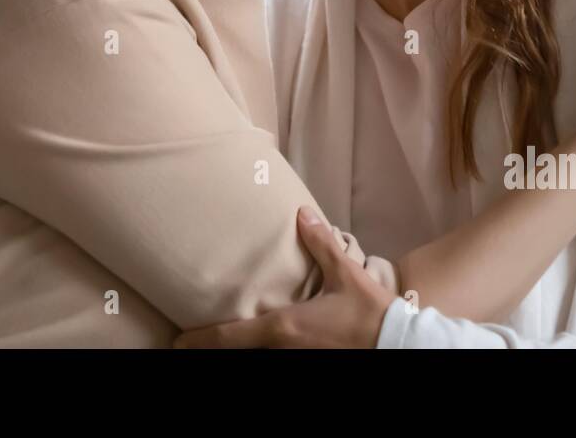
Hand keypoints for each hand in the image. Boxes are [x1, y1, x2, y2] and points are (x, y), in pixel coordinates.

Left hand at [173, 207, 396, 348]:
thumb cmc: (370, 313)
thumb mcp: (345, 273)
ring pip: (259, 356)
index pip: (228, 337)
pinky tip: (263, 343)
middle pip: (240, 351)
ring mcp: (296, 361)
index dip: (199, 340)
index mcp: (283, 327)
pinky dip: (265, 349)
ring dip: (244, 346)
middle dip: (218, 345)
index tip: (177, 341)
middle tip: (195, 337)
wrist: (398, 345)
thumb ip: (321, 243)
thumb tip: (302, 214)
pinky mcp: (312, 362)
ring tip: (227, 337)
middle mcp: (282, 349)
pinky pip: (279, 356)